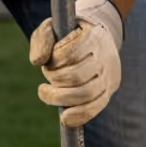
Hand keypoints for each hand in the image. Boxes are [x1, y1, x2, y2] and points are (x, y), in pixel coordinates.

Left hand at [31, 0, 123, 127]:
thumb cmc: (70, 35)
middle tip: (47, 76)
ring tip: (46, 92)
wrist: (101, 40)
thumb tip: (37, 62)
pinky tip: (64, 118)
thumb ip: (42, 39)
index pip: (71, 53)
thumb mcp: (53, 28)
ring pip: (86, 94)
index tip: (48, 61)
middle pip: (76, 76)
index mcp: (93, 37)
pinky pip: (94, 108)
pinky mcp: (107, 93)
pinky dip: (78, 115)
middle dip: (55, 80)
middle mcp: (105, 58)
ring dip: (61, 97)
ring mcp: (108, 77)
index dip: (54, 61)